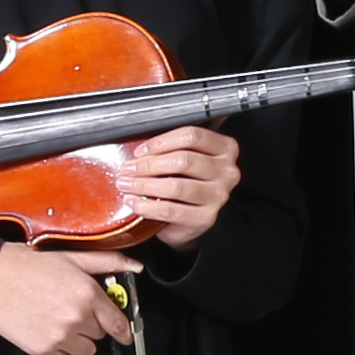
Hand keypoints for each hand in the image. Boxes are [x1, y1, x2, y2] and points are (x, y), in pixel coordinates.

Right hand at [0, 240, 137, 354]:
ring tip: (60, 320)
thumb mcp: (71, 257)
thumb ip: (108, 262)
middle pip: (101, 335)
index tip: (125, 334)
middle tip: (74, 309)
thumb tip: (135, 266)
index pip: (119, 323)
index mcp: (88, 293)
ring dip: (78, 339)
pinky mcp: (40, 350)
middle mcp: (76, 317)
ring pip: (85, 351)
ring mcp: (58, 336)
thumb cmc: (26, 265)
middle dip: (92, 324)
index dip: (123, 330)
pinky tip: (46, 329)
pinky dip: (58, 348)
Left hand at [113, 123, 240, 247]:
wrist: (189, 218)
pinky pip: (171, 211)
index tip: (140, 150)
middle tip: (128, 169)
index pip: (192, 136)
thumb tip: (137, 137)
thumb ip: (170, 145)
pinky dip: (148, 207)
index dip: (161, 142)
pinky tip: (134, 203)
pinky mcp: (206, 218)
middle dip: (149, 164)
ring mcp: (219, 196)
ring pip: (176, 186)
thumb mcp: (183, 158)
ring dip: (145, 185)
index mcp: (225, 149)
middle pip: (184, 160)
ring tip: (127, 185)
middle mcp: (227, 171)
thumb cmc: (184, 181)